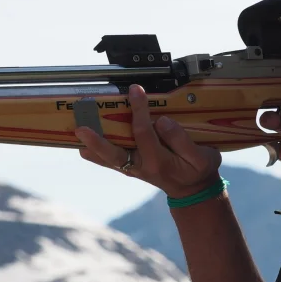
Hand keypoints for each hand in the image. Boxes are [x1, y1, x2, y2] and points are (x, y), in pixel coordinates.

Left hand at [75, 84, 222, 198]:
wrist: (193, 190)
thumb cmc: (198, 170)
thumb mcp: (203, 157)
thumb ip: (182, 140)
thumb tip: (162, 121)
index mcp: (160, 162)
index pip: (145, 133)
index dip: (139, 111)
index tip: (136, 91)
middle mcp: (142, 167)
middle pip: (115, 153)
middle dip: (98, 139)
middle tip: (81, 127)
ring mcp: (134, 169)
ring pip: (108, 159)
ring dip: (91, 146)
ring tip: (77, 132)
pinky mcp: (130, 168)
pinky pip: (109, 162)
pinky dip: (95, 153)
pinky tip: (82, 145)